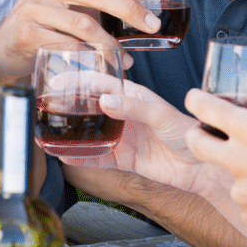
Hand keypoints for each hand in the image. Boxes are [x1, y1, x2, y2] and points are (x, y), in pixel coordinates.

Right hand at [0, 0, 159, 80]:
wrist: (6, 49)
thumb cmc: (50, 23)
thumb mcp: (76, 5)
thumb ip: (110, 3)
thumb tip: (158, 4)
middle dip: (129, 10)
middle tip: (151, 26)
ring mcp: (33, 6)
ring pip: (82, 23)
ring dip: (111, 42)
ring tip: (128, 56)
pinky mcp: (27, 32)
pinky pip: (66, 45)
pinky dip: (89, 57)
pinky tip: (103, 65)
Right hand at [63, 81, 223, 196]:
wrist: (201, 166)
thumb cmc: (187, 132)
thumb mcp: (161, 114)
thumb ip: (134, 107)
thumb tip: (104, 100)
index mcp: (133, 96)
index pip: (100, 83)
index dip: (78, 81)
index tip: (57, 81)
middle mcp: (124, 114)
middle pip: (89, 108)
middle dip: (67, 108)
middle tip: (45, 109)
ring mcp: (122, 136)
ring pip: (89, 133)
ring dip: (70, 134)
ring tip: (47, 134)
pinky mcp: (123, 158)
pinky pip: (97, 157)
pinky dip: (81, 157)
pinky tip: (64, 155)